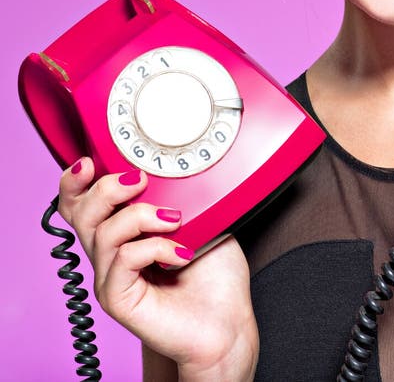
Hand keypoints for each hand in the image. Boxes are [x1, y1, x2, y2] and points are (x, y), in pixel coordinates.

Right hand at [58, 160, 257, 378]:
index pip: (83, 204)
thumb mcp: (201, 219)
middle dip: (106, 188)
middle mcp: (112, 254)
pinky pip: (123, 260)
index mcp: (125, 232)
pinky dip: (154, 247)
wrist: (227, 321)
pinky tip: (181, 254)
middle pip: (81, 213)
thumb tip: (168, 170)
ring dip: (141, 215)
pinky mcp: (118, 299)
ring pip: (103, 232)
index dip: (76, 182)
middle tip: (140, 180)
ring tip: (175, 220)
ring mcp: (112, 277)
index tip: (92, 162)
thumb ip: (178, 195)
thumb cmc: (215, 274)